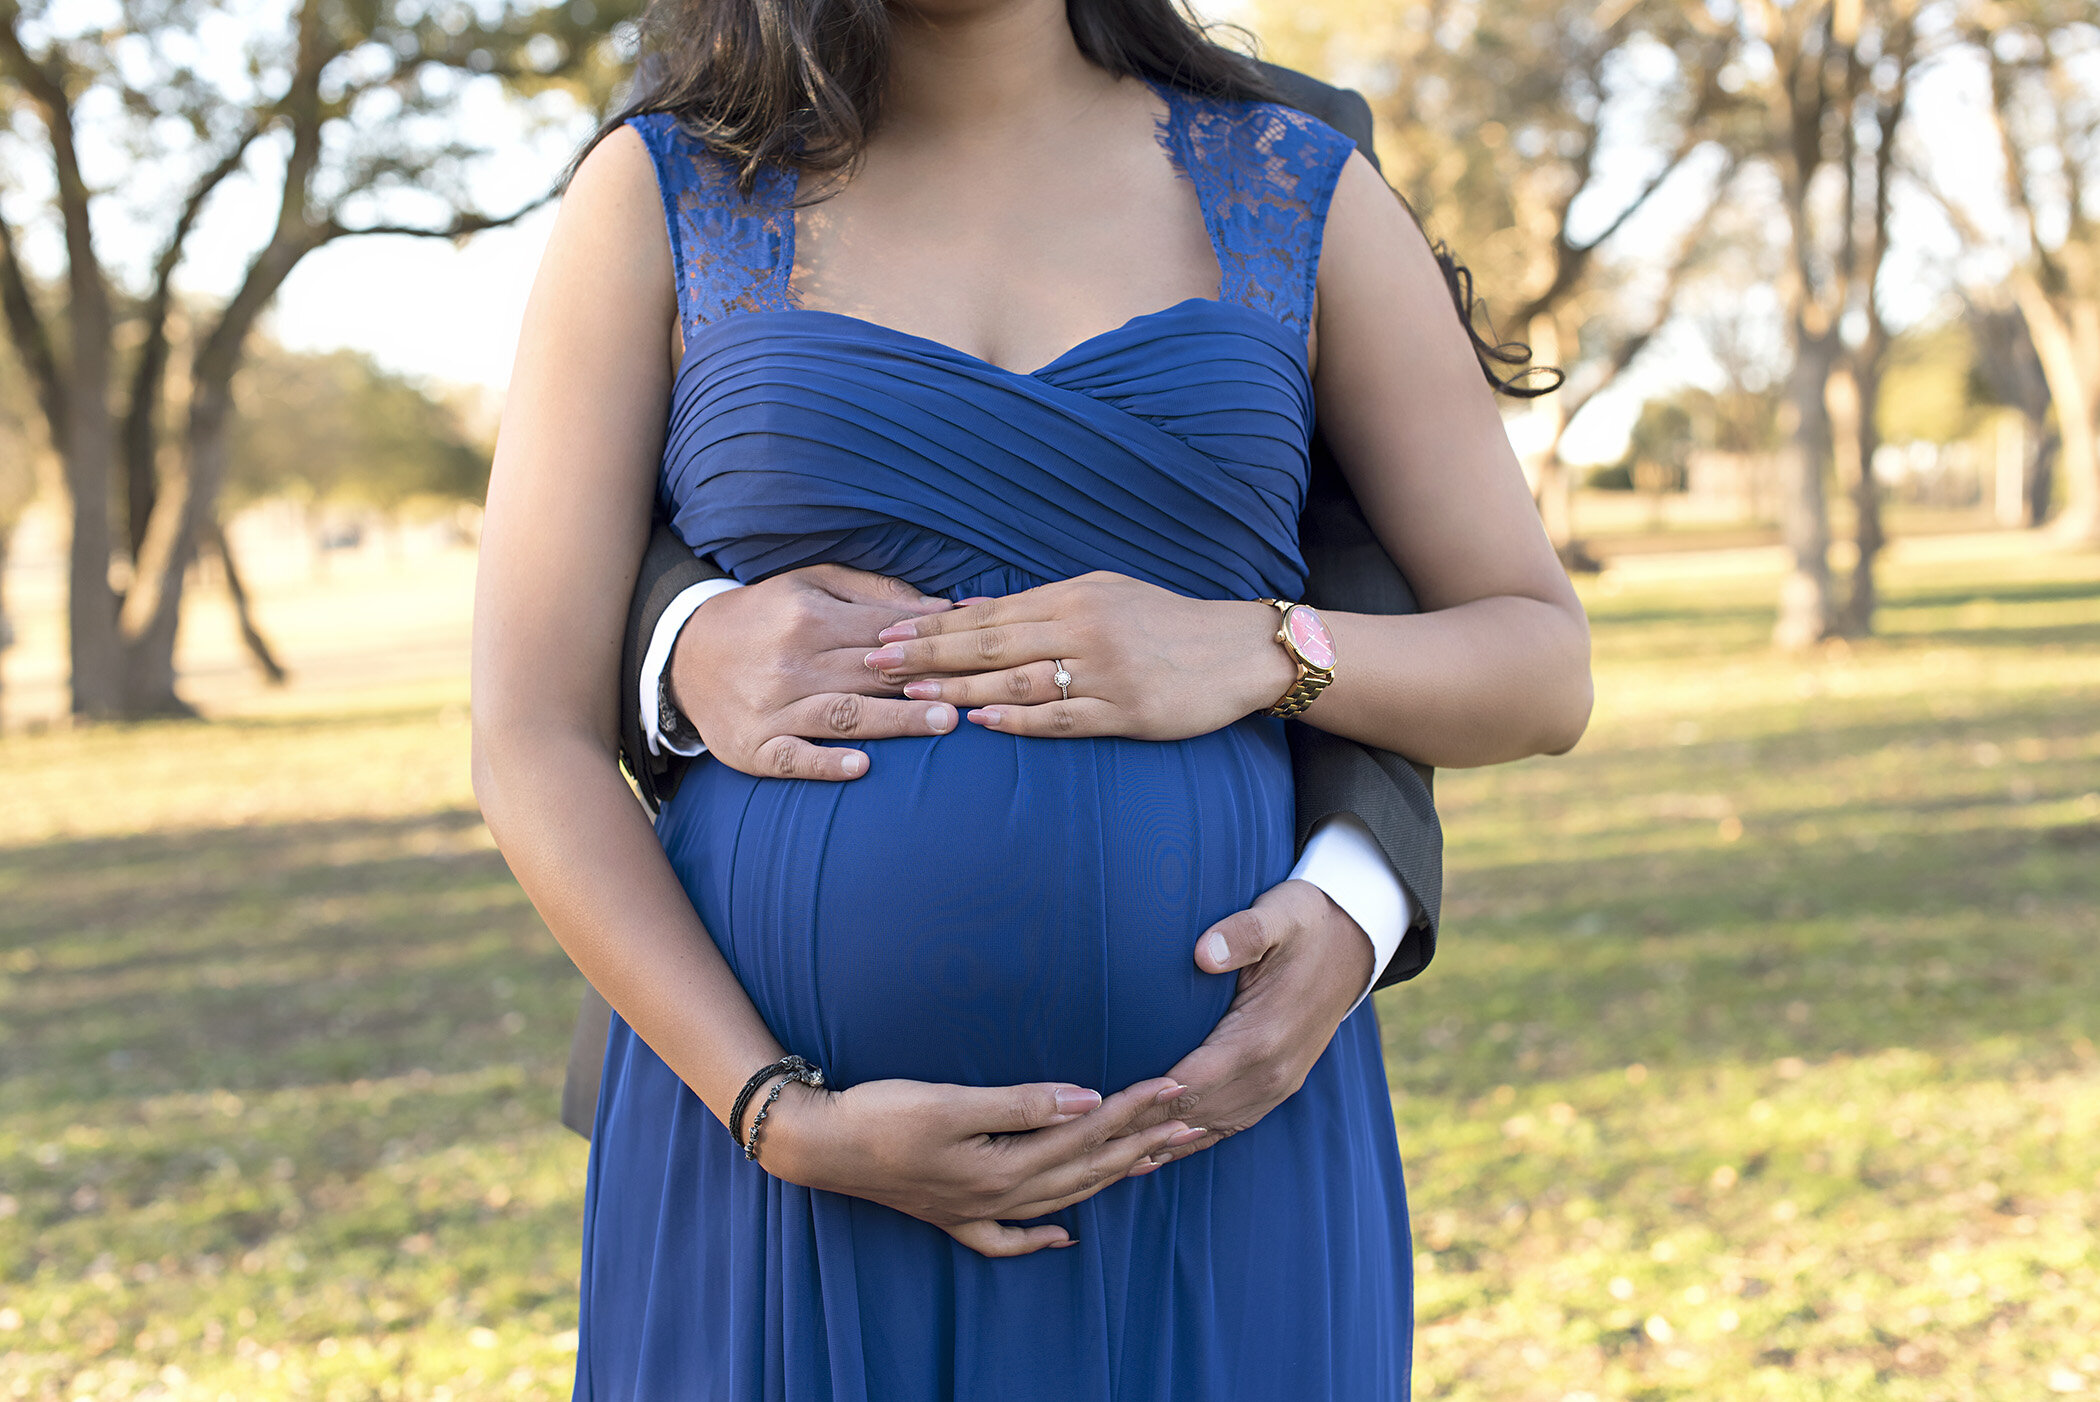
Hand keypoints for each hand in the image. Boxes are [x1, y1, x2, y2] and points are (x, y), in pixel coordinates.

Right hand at [671, 564, 960, 779]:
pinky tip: (861, 767)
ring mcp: (771, 708)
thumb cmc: (765, 616)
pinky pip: (794, 758)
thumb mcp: (811, 584)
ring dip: (896, 720)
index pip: (883, 634)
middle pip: (871, 674)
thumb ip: (877, 593)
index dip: (931, 645)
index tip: (976, 655)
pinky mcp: (754, 747)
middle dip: (927, 682)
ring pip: (842, 714)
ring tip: (944, 723)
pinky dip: (826, 762)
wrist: (685, 654)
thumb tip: (945, 607)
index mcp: (808, 617)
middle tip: (978, 692)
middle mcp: (791, 662)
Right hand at [758, 1074, 1203, 1257]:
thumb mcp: (952, 1101)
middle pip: (1086, 1168)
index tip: (1177, 1085)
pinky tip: (1065, 1236)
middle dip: (1140, 1143)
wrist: (818, 1145)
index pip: (1086, 1132)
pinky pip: (1009, 1236)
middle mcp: (998, 1196)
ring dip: (1109, 1179)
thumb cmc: (881, 1115)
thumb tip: (1085, 1099)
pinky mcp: (952, 1213)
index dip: (1133, 1107)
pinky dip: (1041, 1237)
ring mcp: (976, 1210)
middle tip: (1191, 1123)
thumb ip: (1022, 1103)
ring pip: (1061, 1198)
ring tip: (1153, 1162)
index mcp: (1004, 1166)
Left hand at [857, 571, 1299, 739]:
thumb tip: (968, 608)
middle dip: (929, 653)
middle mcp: (1082, 629)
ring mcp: (1103, 672)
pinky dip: (1017, 719)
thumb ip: (1039, 602)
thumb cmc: (1164, 621)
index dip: (933, 626)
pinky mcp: (1125, 711)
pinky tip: (980, 721)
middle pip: (991, 643)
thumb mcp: (1102, 592)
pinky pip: (1061, 718)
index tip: (887, 635)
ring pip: (1018, 680)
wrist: (1236, 651)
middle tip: (877, 662)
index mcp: (1073, 597)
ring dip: (960, 686)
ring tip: (914, 693)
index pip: (988, 613)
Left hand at [1119, 878, 1372, 1161]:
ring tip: (1105, 1160)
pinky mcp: (1278, 1087)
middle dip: (1139, 1130)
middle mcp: (1270, 1074)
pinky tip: (1154, 1156)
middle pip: (1192, 1115)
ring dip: (1159, 1145)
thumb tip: (1204, 954)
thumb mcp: (1279, 914)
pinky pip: (1230, 1126)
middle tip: (1084, 1141)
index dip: (1143, 1101)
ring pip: (1208, 1130)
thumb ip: (1243, 933)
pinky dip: (1190, 1144)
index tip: (1098, 1111)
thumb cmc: (1306, 923)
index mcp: (1262, 1038)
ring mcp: (1277, 1086)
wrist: (1353, 943)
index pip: (1189, 1083)